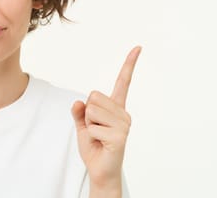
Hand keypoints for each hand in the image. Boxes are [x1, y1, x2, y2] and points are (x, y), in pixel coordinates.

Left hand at [71, 46, 141, 193]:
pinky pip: (93, 127)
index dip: (129, 64)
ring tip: (98, 136)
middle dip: (87, 113)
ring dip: (88, 125)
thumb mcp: (81, 125)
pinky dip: (91, 136)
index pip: (122, 82)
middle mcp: (123, 113)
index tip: (138, 47)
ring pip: (91, 110)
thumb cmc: (94, 146)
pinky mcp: (120, 136)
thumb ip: (79, 111)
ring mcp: (124, 124)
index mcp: (116, 107)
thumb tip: (79, 101)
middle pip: (93, 96)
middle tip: (95, 129)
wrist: (100, 170)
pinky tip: (101, 144)